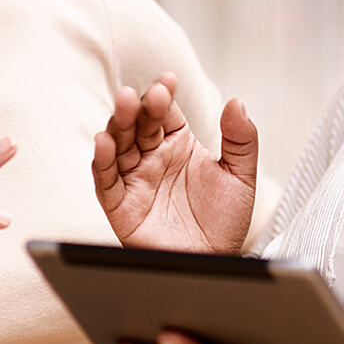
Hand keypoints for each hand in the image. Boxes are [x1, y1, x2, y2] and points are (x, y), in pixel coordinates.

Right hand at [93, 73, 256, 253]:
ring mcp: (136, 180)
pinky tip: (104, 143)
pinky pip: (106, 181)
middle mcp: (153, 158)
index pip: (165, 113)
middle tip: (144, 94)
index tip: (168, 82)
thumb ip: (241, 139)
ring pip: (118, 146)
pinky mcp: (121, 206)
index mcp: (179, 145)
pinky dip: (101, 162)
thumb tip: (237, 103)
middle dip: (139, 107)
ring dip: (118, 124)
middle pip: (138, 125)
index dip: (163, 96)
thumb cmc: (225, 222)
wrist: (215, 261)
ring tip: (125, 106)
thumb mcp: (241, 176)